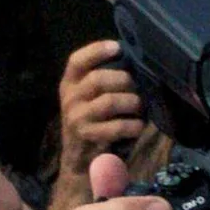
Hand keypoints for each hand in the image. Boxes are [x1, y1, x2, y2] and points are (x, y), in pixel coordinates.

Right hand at [57, 39, 145, 177]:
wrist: (79, 161)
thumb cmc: (92, 124)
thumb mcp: (89, 99)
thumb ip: (102, 82)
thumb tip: (133, 64)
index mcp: (69, 84)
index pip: (77, 61)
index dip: (97, 51)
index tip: (117, 47)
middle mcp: (70, 98)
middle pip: (98, 79)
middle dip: (124, 81)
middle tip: (137, 87)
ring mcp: (77, 118)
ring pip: (109, 101)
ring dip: (132, 103)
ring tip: (139, 107)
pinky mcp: (88, 136)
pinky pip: (117, 126)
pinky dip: (133, 125)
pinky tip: (138, 126)